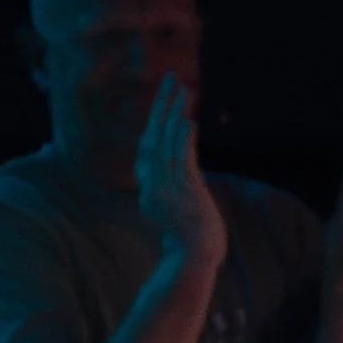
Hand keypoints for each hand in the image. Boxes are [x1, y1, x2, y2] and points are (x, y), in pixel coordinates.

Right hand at [133, 74, 226, 280]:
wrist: (190, 263)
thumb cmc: (188, 249)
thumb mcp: (179, 220)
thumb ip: (177, 201)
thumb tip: (182, 190)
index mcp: (152, 191)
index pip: (152, 152)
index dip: (158, 127)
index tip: (167, 108)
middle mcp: (155, 185)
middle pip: (154, 137)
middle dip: (162, 107)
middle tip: (170, 79)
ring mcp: (167, 188)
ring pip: (166, 143)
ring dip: (173, 114)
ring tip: (181, 88)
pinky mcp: (182, 192)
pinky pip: (180, 160)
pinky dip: (182, 140)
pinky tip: (186, 121)